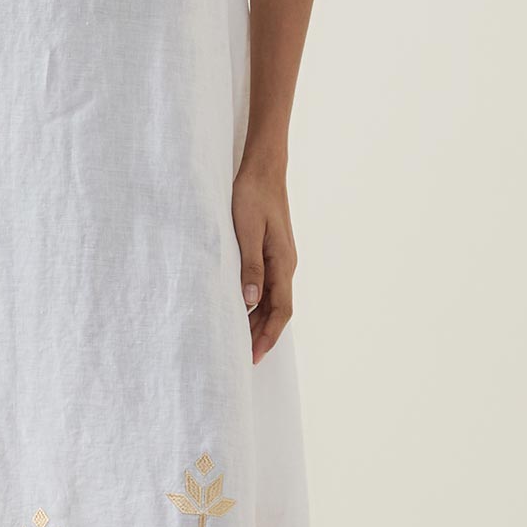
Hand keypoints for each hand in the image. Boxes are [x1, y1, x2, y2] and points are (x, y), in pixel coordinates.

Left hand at [232, 156, 296, 364]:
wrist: (264, 169)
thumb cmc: (252, 196)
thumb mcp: (247, 230)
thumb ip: (249, 265)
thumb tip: (251, 300)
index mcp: (282, 262)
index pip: (280, 310)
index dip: (268, 335)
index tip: (254, 355)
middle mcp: (286, 264)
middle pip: (278, 310)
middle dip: (263, 335)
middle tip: (242, 357)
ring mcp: (281, 259)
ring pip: (273, 300)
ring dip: (259, 321)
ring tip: (240, 341)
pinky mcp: (273, 252)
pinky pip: (269, 286)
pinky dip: (258, 304)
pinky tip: (243, 310)